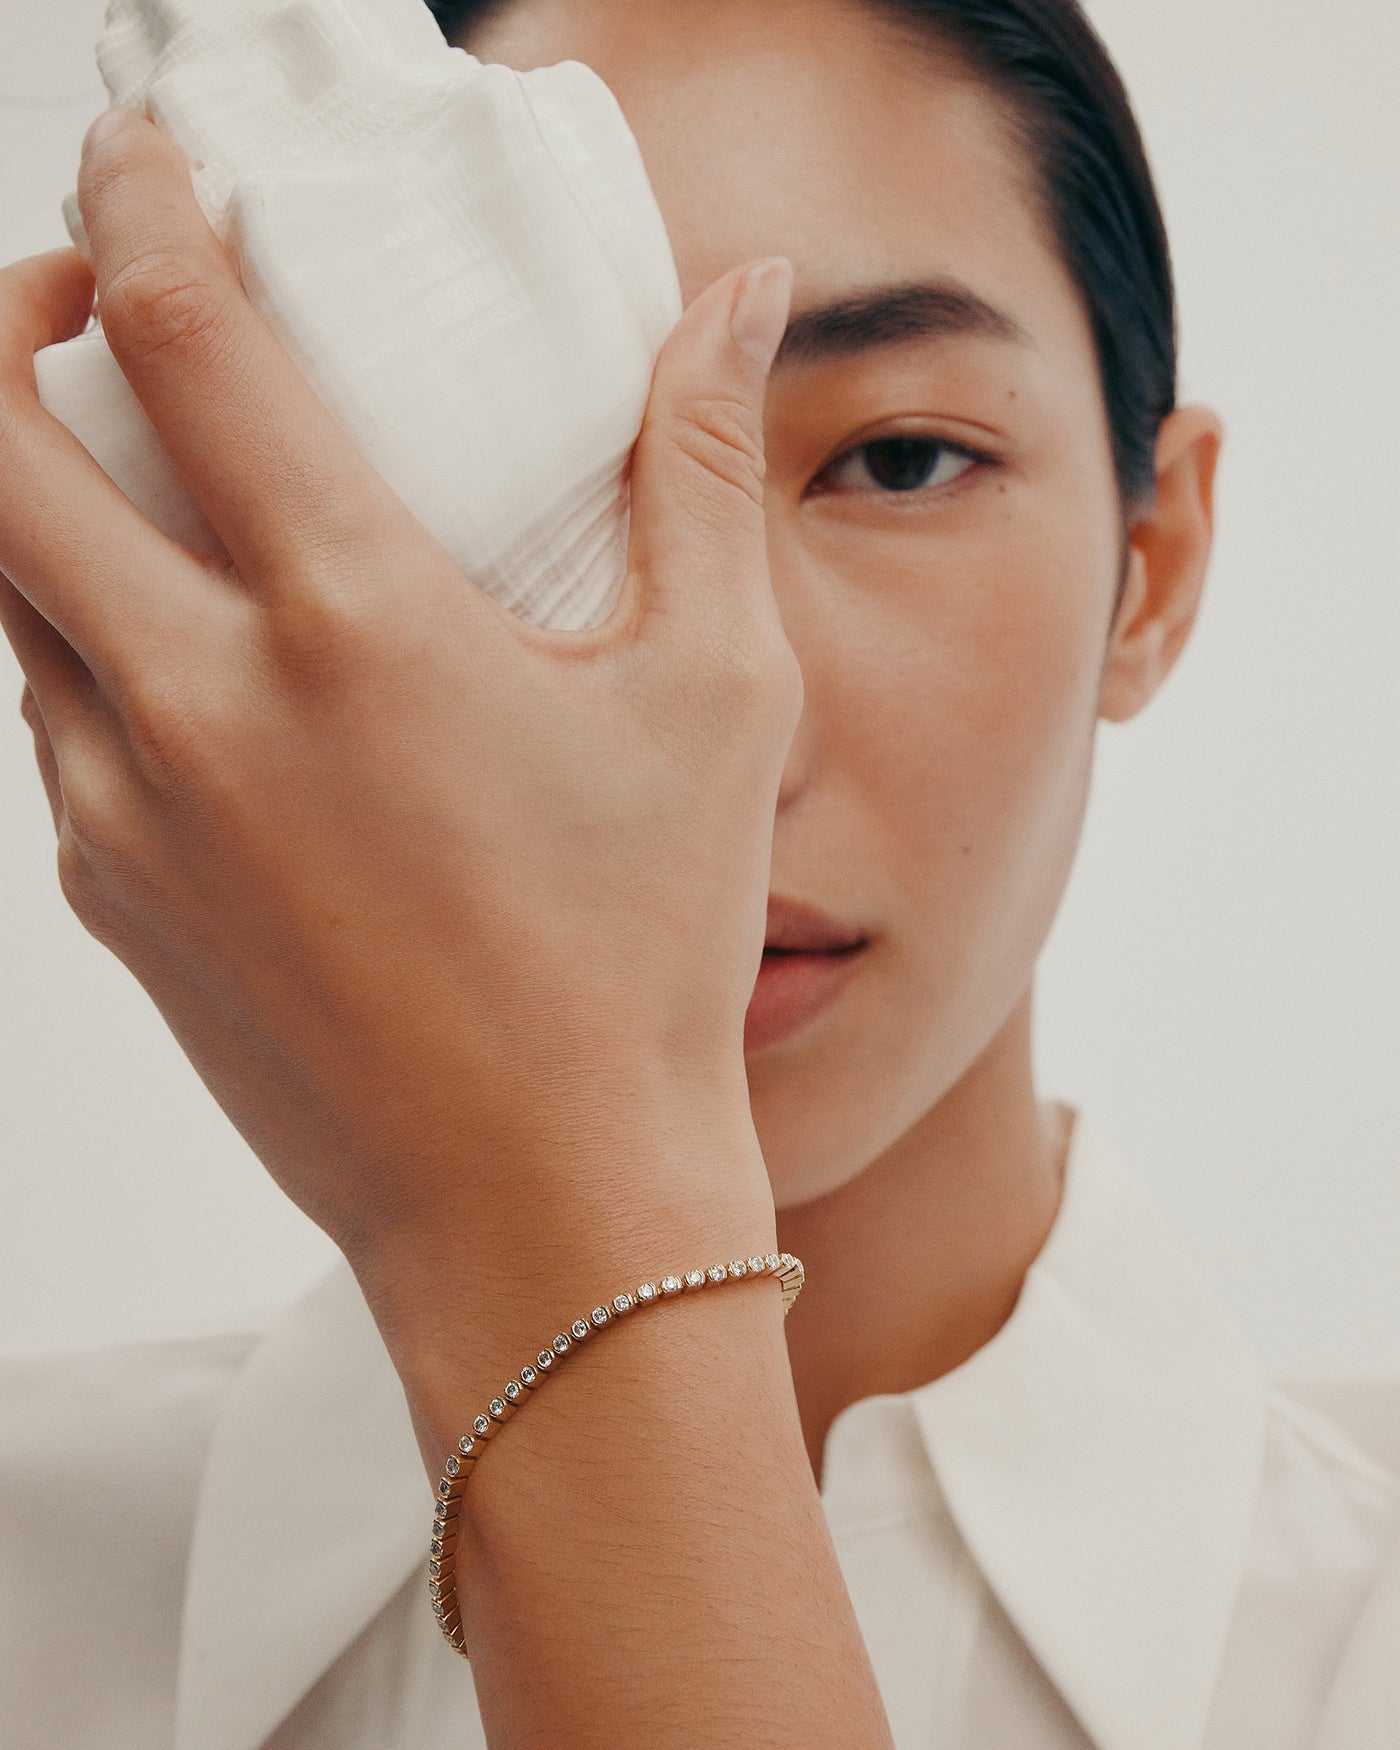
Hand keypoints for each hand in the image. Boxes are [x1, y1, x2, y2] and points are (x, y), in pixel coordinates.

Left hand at [0, 109, 799, 1307]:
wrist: (544, 1207)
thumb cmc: (640, 962)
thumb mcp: (717, 694)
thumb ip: (701, 468)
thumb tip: (735, 300)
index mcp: (349, 625)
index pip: (183, 336)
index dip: (138, 205)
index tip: (140, 155)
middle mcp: (200, 707)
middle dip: (6, 327)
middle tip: (76, 296)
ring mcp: (134, 816)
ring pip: (8, 598)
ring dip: (40, 499)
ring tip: (143, 480)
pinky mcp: (117, 907)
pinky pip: (61, 732)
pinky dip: (93, 654)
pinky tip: (205, 677)